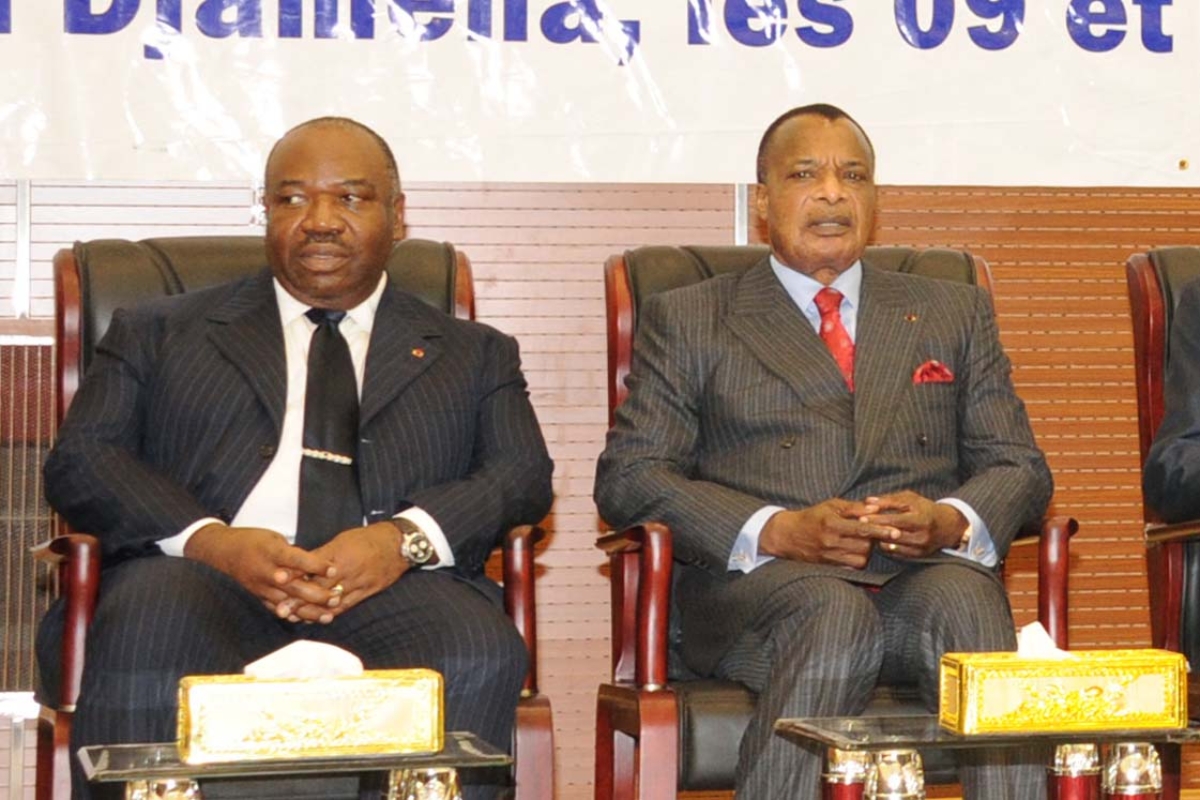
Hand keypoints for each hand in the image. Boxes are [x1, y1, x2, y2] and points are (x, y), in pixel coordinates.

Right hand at [184, 523, 339, 621]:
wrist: (224, 553)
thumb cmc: (255, 541)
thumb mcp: (275, 539)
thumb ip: (294, 554)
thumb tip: (316, 565)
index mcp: (272, 553)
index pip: (298, 560)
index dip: (316, 565)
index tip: (333, 569)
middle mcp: (267, 572)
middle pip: (295, 586)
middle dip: (317, 594)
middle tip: (337, 597)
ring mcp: (262, 588)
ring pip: (289, 603)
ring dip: (309, 611)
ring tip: (328, 615)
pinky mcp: (259, 597)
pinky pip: (278, 609)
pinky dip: (294, 615)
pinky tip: (309, 620)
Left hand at [280, 521, 407, 620]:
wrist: (398, 545)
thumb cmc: (368, 539)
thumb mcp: (343, 539)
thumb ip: (323, 554)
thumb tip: (303, 564)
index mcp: (338, 553)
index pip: (311, 566)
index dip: (295, 574)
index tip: (278, 580)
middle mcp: (346, 569)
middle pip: (318, 586)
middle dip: (298, 598)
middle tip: (281, 608)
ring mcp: (357, 582)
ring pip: (330, 600)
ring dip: (312, 610)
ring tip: (294, 617)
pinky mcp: (366, 591)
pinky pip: (346, 605)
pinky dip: (331, 613)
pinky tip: (319, 619)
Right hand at [759, 498, 894, 568]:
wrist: (788, 535)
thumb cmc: (812, 517)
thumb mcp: (831, 506)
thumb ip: (854, 507)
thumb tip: (876, 509)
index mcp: (832, 524)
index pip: (863, 529)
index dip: (881, 531)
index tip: (897, 532)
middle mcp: (831, 542)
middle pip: (865, 546)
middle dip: (874, 540)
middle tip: (874, 533)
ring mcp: (829, 556)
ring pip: (860, 559)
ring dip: (867, 551)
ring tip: (863, 542)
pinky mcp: (829, 566)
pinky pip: (851, 568)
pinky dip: (857, 561)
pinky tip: (855, 552)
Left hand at [859, 490, 966, 557]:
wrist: (947, 526)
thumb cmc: (924, 508)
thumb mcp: (910, 499)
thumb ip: (889, 500)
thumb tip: (868, 501)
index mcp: (921, 519)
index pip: (895, 520)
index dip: (877, 519)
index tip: (862, 518)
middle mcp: (922, 536)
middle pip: (892, 535)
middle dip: (874, 530)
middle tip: (858, 526)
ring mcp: (920, 548)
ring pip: (891, 546)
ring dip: (877, 539)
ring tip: (866, 532)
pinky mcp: (917, 557)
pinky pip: (895, 553)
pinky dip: (884, 546)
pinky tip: (877, 540)